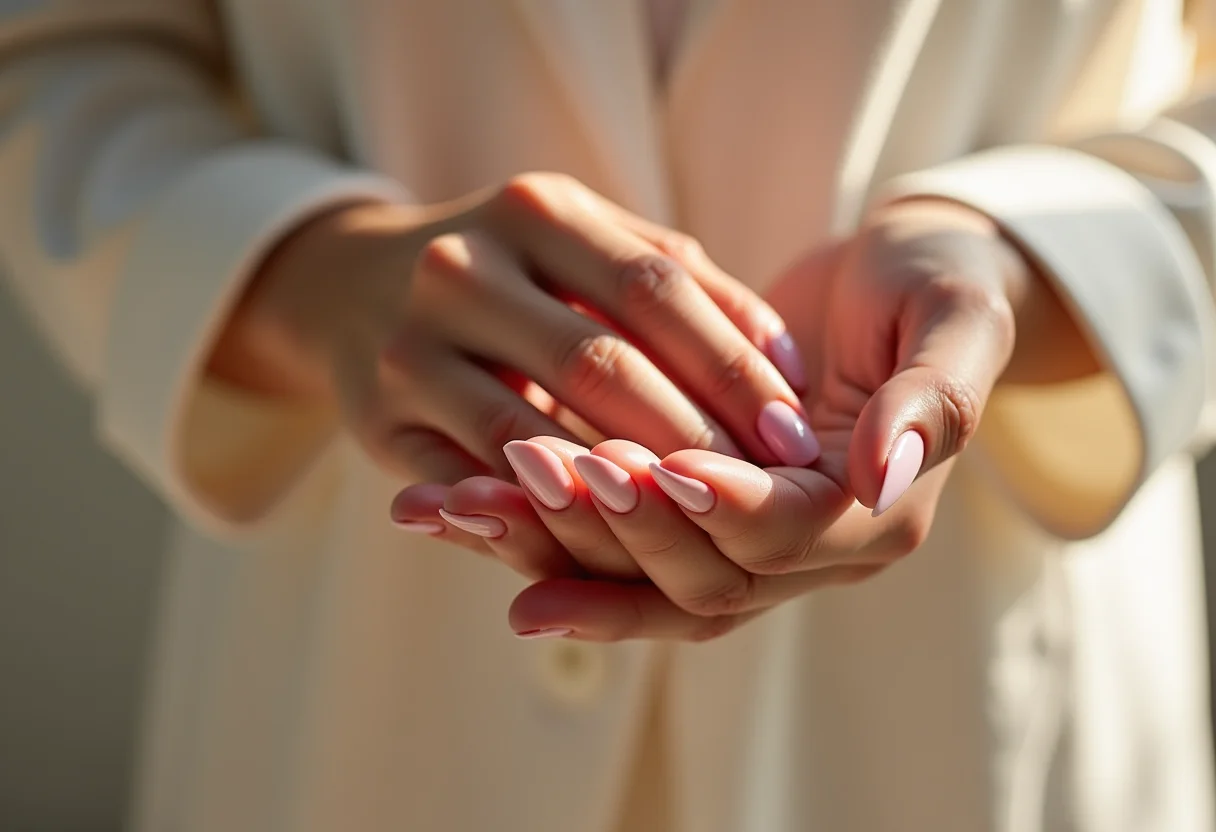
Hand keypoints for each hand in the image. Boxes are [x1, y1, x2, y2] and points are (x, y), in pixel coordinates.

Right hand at [207, 173, 812, 483]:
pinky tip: (600, 546)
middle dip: (694, 437)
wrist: (353, 286)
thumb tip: (788, 365)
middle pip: (599, 364)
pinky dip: (538, 518)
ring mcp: (409, 344)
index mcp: (535, 211)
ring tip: (699, 527)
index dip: (732, 365)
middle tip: (765, 493)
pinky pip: (470, 484)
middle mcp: (461, 266)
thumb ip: (686, 288)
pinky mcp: (376, 420)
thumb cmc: (513, 271)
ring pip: (531, 435)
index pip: (655, 288)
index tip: (795, 434)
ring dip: (622, 492)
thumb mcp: (588, 249)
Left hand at [391, 199, 1098, 638]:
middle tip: (532, 466)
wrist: (895, 284)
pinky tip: (454, 505)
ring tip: (461, 507)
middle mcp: (808, 550)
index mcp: (878, 516)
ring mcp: (744, 537)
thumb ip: (936, 399)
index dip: (720, 508)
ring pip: (640, 576)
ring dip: (554, 543)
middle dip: (617, 529)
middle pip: (700, 577)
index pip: (784, 536)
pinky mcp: (692, 513)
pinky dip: (536, 529)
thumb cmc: (936, 288)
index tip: (648, 462)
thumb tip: (880, 470)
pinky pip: (610, 542)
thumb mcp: (958, 322)